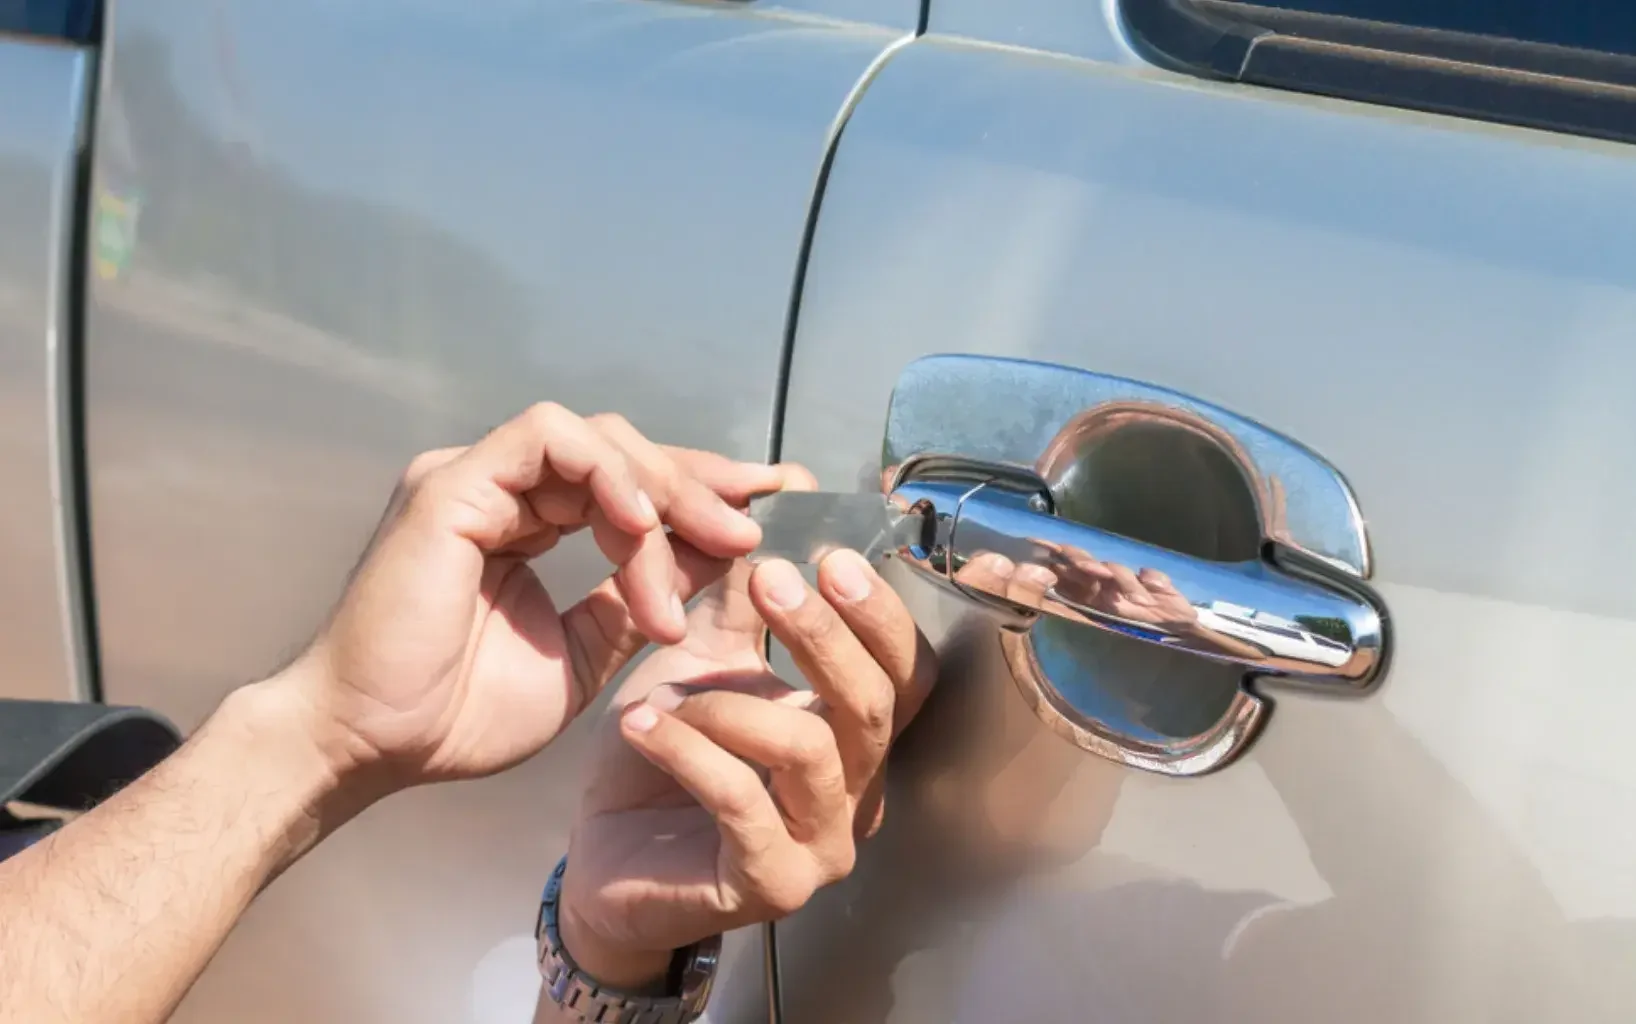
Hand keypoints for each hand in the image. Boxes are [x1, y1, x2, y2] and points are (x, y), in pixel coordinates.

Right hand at [271, 403, 804, 791]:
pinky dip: (607, 474)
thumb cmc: (457, 715)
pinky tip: (641, 527)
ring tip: (704, 548)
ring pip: (595, 439)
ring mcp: (472, 477)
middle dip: (697, 484)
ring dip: (661, 492)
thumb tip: (714, 556)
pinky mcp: (451, 482)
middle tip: (751, 528)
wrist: (374, 746)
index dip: (698, 489)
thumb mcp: (581, 654)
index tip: (767, 508)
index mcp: (524, 523)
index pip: (625, 481)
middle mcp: (499, 490)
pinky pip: (548, 441)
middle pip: (621, 450)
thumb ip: (635, 600)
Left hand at [556, 550, 936, 988]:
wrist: (601, 859)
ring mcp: (820, 846)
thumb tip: (773, 499)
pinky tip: (644, 725)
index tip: (829, 550)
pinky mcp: (770, 886)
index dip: (878, 611)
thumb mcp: (700, 660)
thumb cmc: (660, 762)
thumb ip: (739, 594)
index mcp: (853, 735)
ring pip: (811, 749)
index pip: (907, 671)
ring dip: (729, 702)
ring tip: (663, 687)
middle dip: (825, 633)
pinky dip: (690, 752)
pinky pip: (743, 804)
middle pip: (875, 704)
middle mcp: (856, 793)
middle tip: (772, 580)